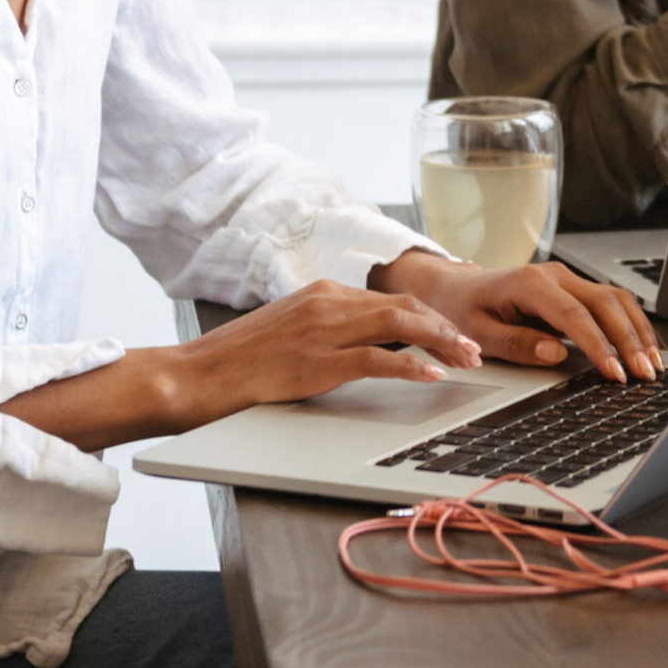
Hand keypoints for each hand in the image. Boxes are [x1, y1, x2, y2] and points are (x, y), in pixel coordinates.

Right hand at [167, 278, 484, 431]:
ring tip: (467, 359)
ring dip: (440, 341)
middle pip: (405, 306)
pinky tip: (433, 376)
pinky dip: (410, 366)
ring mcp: (322, 329)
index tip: (454, 332)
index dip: (429, 316)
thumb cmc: (236, 361)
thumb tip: (367, 344)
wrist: (192, 375)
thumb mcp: (289, 331)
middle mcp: (328, 301)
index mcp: (323, 292)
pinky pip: (375, 359)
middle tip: (475, 348)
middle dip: (445, 326)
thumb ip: (326, 329)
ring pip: (399, 325)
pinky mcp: (315, 362)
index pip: (391, 298)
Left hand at [379, 251, 660, 383]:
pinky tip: (642, 345)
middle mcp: (555, 275)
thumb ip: (517, 344)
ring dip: (636, 330)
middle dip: (629, 339)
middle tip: (644, 373)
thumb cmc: (463, 310)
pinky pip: (610, 302)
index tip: (614, 372)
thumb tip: (557, 354)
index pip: (574, 315)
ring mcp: (567, 279)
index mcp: (530, 283)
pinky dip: (630, 323)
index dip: (598, 344)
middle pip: (605, 303)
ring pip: (615, 298)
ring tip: (652, 363)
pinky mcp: (574, 288)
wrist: (456, 288)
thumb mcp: (478, 334)